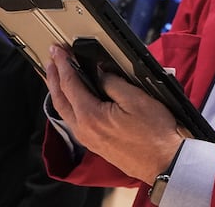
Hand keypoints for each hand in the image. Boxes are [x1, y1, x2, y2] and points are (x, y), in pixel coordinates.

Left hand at [46, 45, 183, 182]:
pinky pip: (73, 121)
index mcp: (91, 116)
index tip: (57, 51)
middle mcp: (84, 130)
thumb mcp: (137, 99)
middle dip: (53, 77)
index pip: (70, 84)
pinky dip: (68, 105)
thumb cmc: (155, 134)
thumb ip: (113, 83)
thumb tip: (100, 73)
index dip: (62, 64)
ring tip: (57, 77)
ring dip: (58, 92)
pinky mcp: (96, 145)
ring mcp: (88, 139)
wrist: (164, 163)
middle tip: (51, 60)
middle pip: (59, 99)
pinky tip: (74, 100)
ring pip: (64, 112)